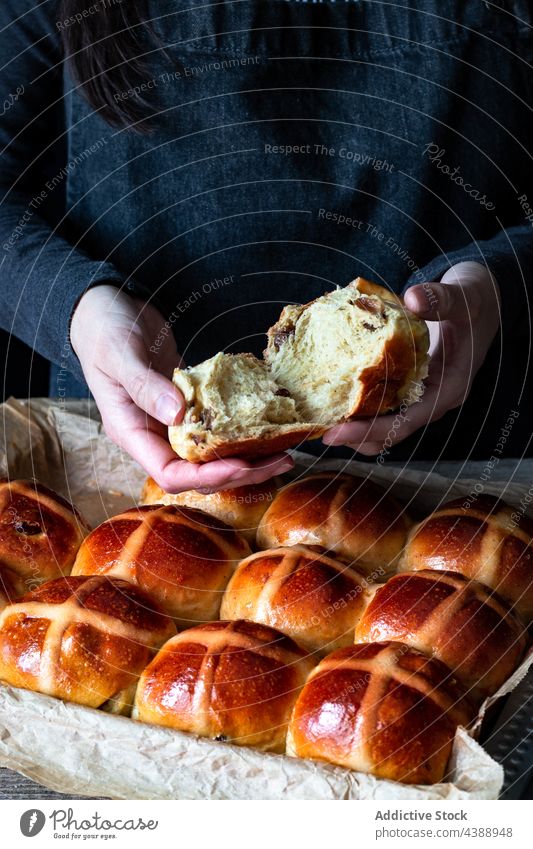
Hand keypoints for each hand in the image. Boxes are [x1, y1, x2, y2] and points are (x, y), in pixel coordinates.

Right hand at [70, 285, 293, 491]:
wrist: (103, 305)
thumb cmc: (102, 328)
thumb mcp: (119, 353)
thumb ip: (145, 385)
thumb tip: (178, 416)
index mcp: (131, 432)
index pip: (170, 474)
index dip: (207, 476)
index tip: (241, 464)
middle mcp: (153, 434)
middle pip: (198, 473)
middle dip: (239, 472)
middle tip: (279, 461)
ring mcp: (171, 421)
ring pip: (212, 454)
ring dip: (247, 456)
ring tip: (283, 451)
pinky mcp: (188, 403)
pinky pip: (217, 426)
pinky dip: (241, 429)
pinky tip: (268, 425)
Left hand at [323, 262, 499, 455]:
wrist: (483, 299)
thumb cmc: (475, 299)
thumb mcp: (463, 295)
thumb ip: (440, 299)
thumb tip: (412, 299)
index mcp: (450, 387)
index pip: (409, 420)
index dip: (372, 430)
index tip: (338, 434)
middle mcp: (435, 398)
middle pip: (393, 431)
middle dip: (357, 436)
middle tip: (321, 433)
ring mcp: (423, 393)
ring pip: (387, 423)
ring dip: (356, 425)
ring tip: (321, 421)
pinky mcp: (411, 384)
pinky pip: (384, 403)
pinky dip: (360, 404)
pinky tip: (334, 396)